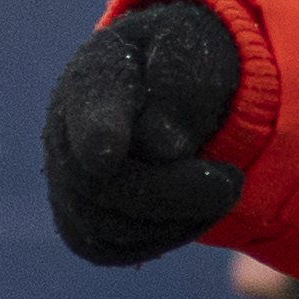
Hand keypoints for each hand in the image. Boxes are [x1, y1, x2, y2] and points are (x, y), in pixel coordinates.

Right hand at [45, 0, 247, 266]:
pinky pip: (116, 247)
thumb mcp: (193, 51)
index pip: (89, 105)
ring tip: (222, 187)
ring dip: (176, 216)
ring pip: (107, 225)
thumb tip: (163, 148)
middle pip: (96, 181)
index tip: (107, 155)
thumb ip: (178, 82)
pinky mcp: (83, 222)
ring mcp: (66, 180)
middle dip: (171, 191)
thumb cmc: (185, 64)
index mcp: (97, 73)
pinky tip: (195, 210)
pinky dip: (165, 236)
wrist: (176, 89)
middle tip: (233, 184)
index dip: (96, 132)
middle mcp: (66, 129)